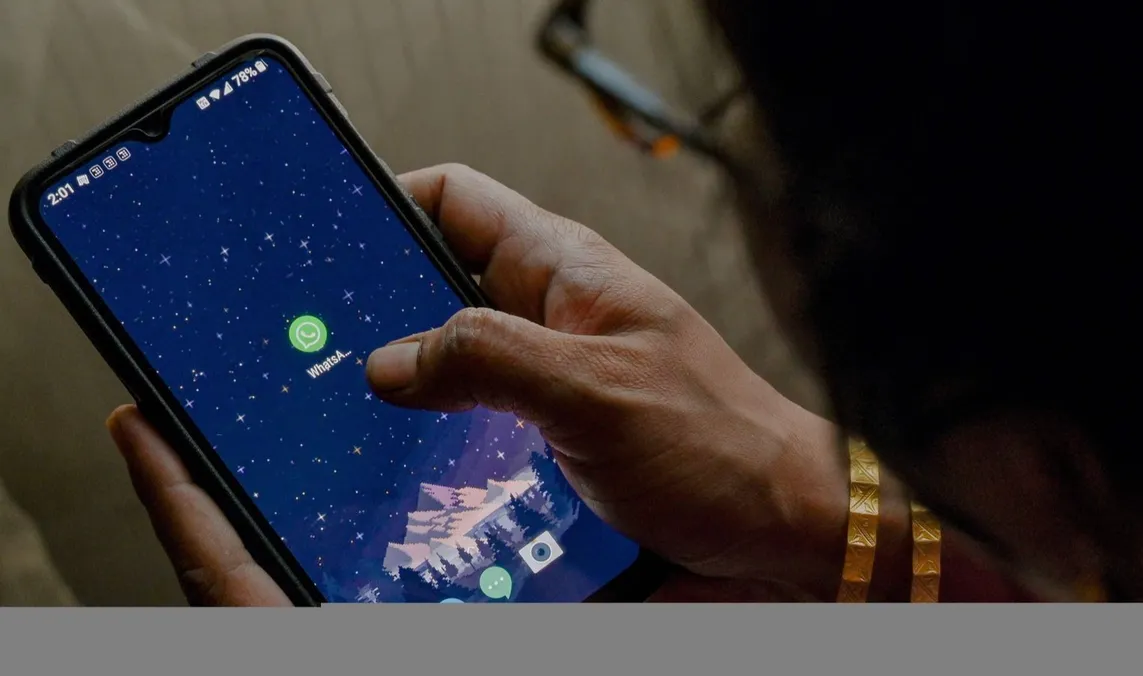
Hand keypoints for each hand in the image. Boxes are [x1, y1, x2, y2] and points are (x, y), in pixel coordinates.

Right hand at [106, 164, 854, 604]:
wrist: (778, 534)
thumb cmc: (723, 450)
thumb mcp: (595, 393)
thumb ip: (489, 361)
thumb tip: (392, 360)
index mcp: (563, 273)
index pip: (456, 200)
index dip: (387, 204)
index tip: (326, 244)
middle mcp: (547, 322)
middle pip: (436, 289)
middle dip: (379, 317)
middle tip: (319, 354)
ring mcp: (545, 385)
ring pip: (446, 369)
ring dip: (407, 397)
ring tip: (355, 426)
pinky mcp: (547, 444)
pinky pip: (470, 432)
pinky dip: (436, 448)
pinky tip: (411, 479)